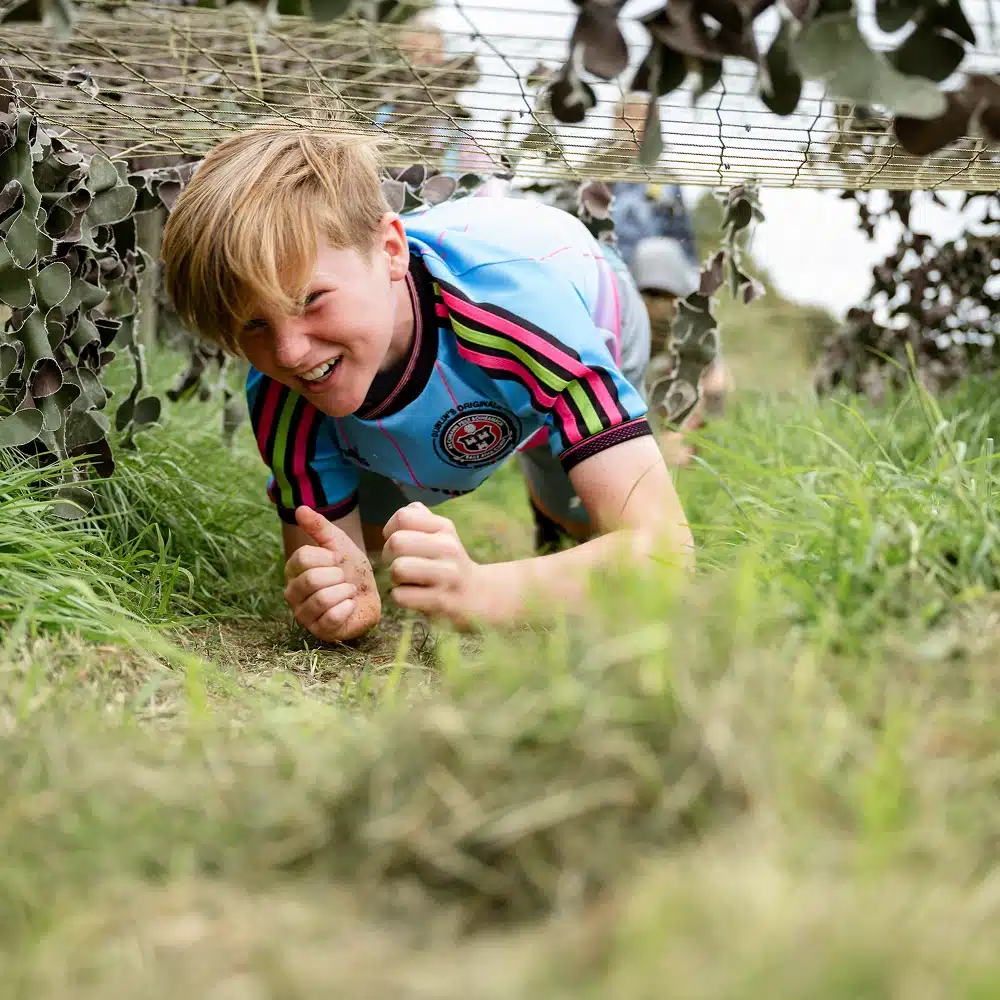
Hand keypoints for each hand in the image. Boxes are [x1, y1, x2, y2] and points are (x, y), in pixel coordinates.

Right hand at [283, 506, 380, 641]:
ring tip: (349, 591)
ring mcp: (304, 615)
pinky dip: (348, 607)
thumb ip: (320, 527)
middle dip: (338, 576)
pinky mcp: (319, 631)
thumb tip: (300, 508)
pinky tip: (350, 605)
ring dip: (345, 592)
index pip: (302, 557)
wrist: (371, 594)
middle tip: (345, 578)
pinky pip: (332, 617)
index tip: (337, 560)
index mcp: (293, 570)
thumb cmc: (352, 569)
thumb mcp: (339, 544)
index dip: (328, 557)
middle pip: (311, 580)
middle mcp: (292, 594)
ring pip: (322, 599)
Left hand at [381, 503, 481, 627]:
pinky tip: (414, 595)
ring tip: (408, 580)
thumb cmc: (447, 561)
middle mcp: (449, 548)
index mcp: (444, 527)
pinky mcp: (441, 601)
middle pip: (396, 543)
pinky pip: (400, 596)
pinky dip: (400, 597)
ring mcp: (447, 575)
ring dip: (394, 578)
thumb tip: (398, 518)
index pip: (403, 516)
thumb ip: (419, 518)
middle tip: (398, 564)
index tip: (399, 543)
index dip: (390, 530)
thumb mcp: (441, 533)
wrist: (477, 595)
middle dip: (388, 556)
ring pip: (398, 569)